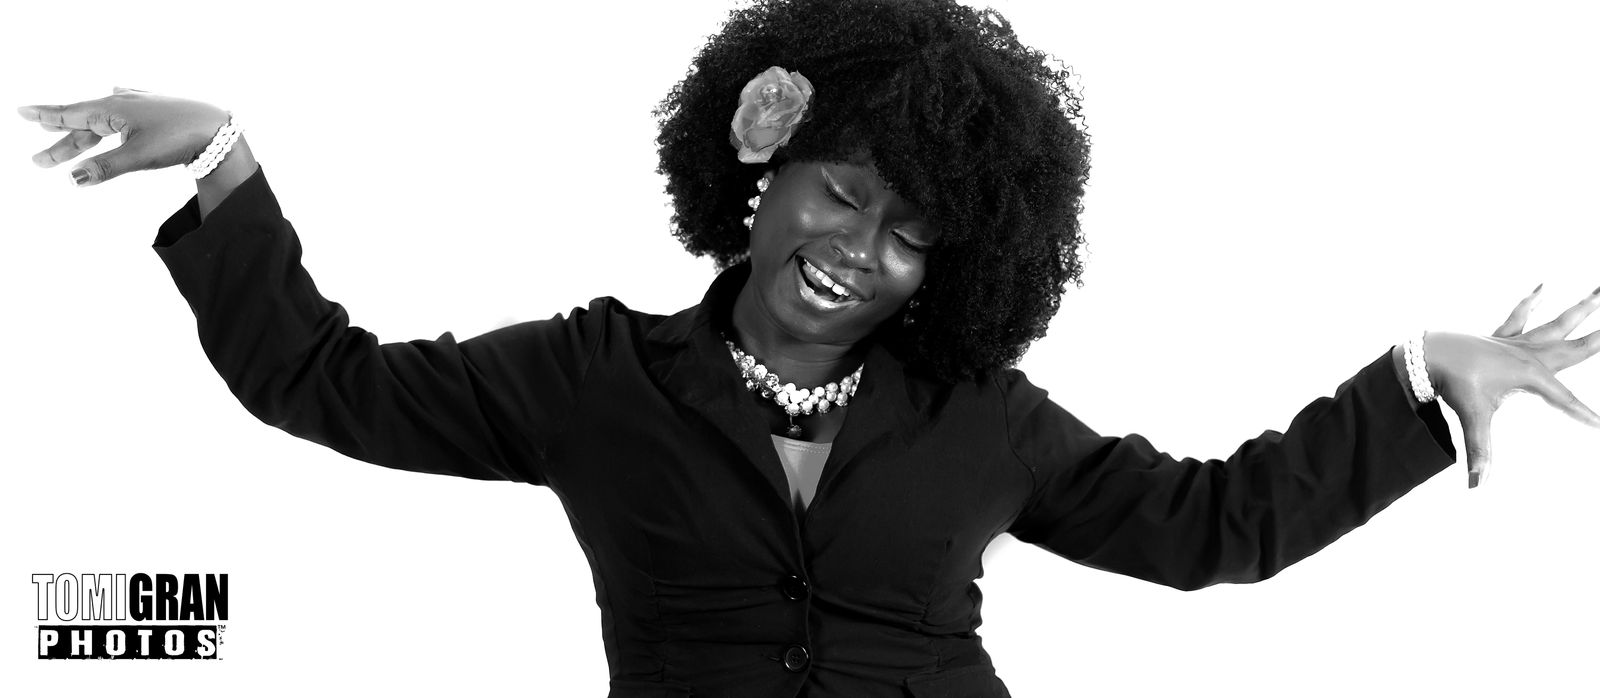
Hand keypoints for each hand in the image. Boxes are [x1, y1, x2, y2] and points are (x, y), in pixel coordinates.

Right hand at [16, 87, 228, 185]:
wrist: (218, 127)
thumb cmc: (179, 138)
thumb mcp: (138, 157)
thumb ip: (104, 168)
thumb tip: (72, 178)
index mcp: (112, 110)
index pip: (71, 115)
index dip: (46, 117)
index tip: (21, 111)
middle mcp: (123, 103)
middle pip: (84, 125)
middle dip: (62, 143)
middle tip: (39, 161)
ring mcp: (141, 104)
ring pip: (104, 120)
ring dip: (84, 133)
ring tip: (62, 138)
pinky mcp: (157, 108)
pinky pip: (125, 107)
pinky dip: (112, 109)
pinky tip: (114, 92)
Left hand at [1426, 285, 1599, 487]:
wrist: (1427, 355)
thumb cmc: (1452, 382)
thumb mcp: (1471, 416)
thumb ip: (1479, 450)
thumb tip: (1476, 484)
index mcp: (1531, 375)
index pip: (1565, 401)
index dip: (1584, 415)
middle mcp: (1530, 354)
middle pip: (1576, 347)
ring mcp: (1517, 343)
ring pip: (1557, 323)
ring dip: (1581, 308)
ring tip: (1599, 289)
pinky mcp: (1501, 336)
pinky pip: (1520, 315)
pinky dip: (1531, 301)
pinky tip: (1541, 285)